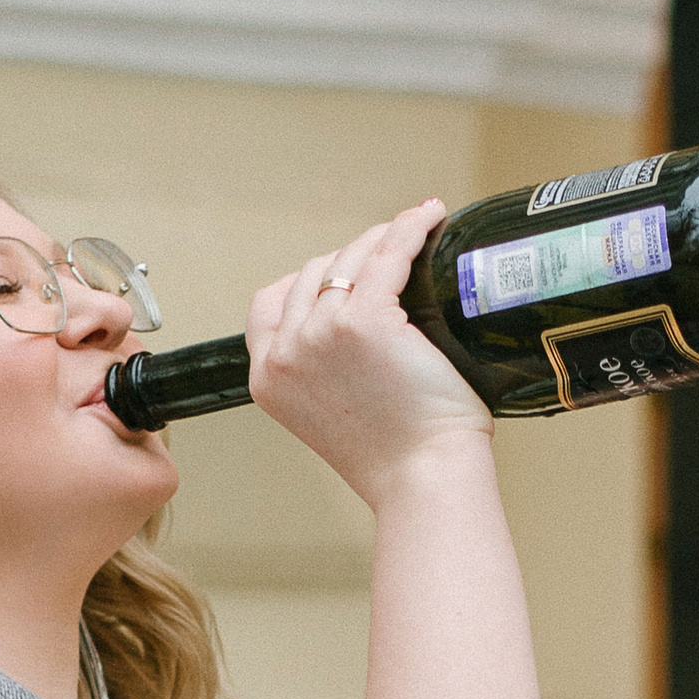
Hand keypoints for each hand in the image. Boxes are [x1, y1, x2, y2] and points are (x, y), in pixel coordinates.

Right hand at [248, 201, 488, 507]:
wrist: (422, 480)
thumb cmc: (395, 458)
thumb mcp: (327, 418)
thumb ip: (320, 372)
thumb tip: (346, 333)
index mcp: (267, 379)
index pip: (268, 303)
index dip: (307, 283)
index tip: (342, 281)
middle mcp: (285, 352)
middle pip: (312, 273)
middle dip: (351, 259)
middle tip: (393, 261)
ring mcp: (322, 332)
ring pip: (348, 257)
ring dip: (381, 240)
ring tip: (415, 235)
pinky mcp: (367, 319)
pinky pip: (388, 253)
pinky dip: (410, 228)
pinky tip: (430, 218)